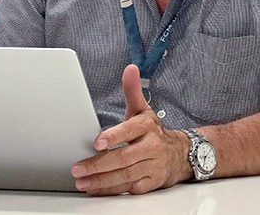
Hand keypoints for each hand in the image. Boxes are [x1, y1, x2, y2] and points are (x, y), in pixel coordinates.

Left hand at [71, 65, 191, 194]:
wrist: (180, 154)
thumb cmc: (154, 132)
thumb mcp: (144, 110)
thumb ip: (133, 91)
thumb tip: (130, 69)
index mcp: (147, 126)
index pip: (129, 131)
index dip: (113, 137)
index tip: (97, 142)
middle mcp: (151, 146)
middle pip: (123, 158)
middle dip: (98, 165)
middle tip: (78, 168)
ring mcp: (152, 166)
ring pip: (125, 175)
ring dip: (101, 181)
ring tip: (82, 181)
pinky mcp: (150, 183)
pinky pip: (129, 188)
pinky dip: (111, 190)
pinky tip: (95, 189)